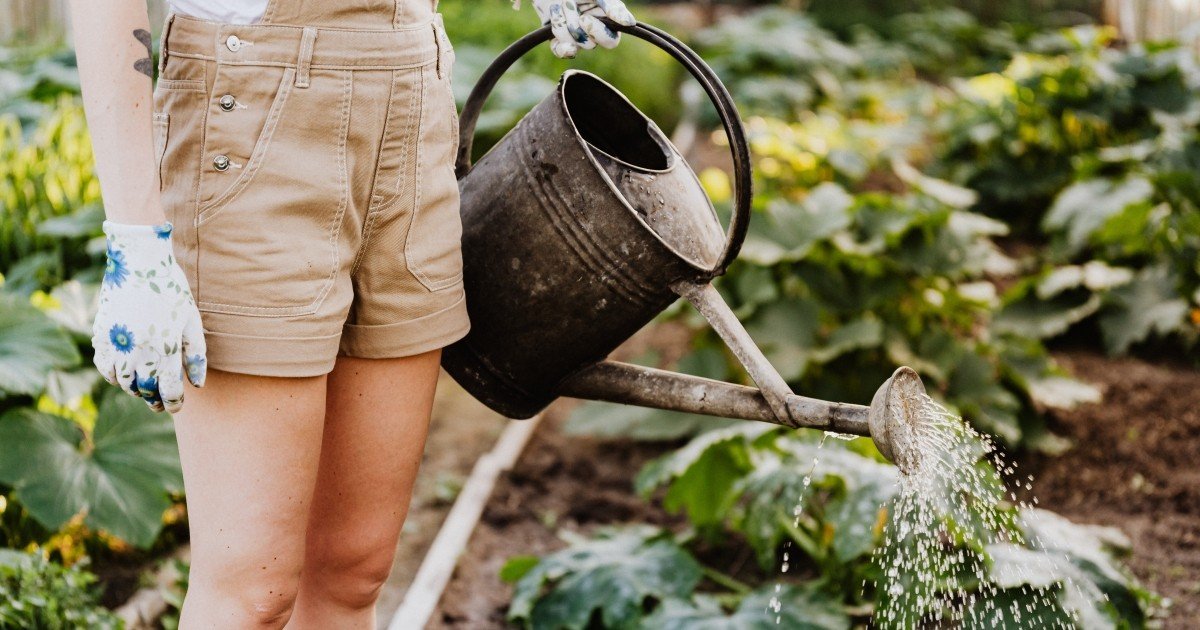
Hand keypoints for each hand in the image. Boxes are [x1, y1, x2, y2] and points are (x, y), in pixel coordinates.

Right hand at [92, 220, 206, 411]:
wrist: (138, 261)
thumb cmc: (171, 289)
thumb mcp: (191, 320)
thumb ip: (196, 354)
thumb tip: (197, 385)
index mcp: (165, 348)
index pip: (169, 390)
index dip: (173, 402)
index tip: (176, 406)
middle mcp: (138, 350)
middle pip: (145, 390)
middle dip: (154, 400)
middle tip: (160, 403)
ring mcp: (117, 343)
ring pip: (123, 382)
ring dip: (134, 390)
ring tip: (144, 389)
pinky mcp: (101, 335)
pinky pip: (104, 367)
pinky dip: (113, 376)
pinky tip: (124, 374)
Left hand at [528, 0, 636, 58]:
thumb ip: (614, 7)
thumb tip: (629, 22)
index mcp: (607, 26)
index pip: (610, 42)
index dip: (597, 33)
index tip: (584, 18)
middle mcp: (593, 36)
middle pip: (589, 45)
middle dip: (576, 26)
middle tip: (569, 7)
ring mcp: (576, 41)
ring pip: (572, 43)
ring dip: (562, 21)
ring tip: (562, 6)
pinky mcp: (560, 44)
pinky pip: (560, 52)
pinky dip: (558, 42)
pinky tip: (555, 27)